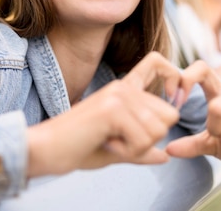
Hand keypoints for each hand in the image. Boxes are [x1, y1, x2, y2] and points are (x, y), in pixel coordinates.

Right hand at [27, 52, 191, 177]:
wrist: (47, 149)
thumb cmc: (78, 148)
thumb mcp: (118, 149)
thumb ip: (142, 150)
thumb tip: (166, 156)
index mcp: (125, 90)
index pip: (159, 65)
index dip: (174, 83)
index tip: (169, 105)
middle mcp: (123, 87)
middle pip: (169, 115)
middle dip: (150, 139)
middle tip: (121, 140)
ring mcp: (118, 95)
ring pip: (158, 130)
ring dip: (137, 147)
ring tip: (110, 141)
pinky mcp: (112, 109)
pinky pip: (142, 140)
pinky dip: (127, 152)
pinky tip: (106, 143)